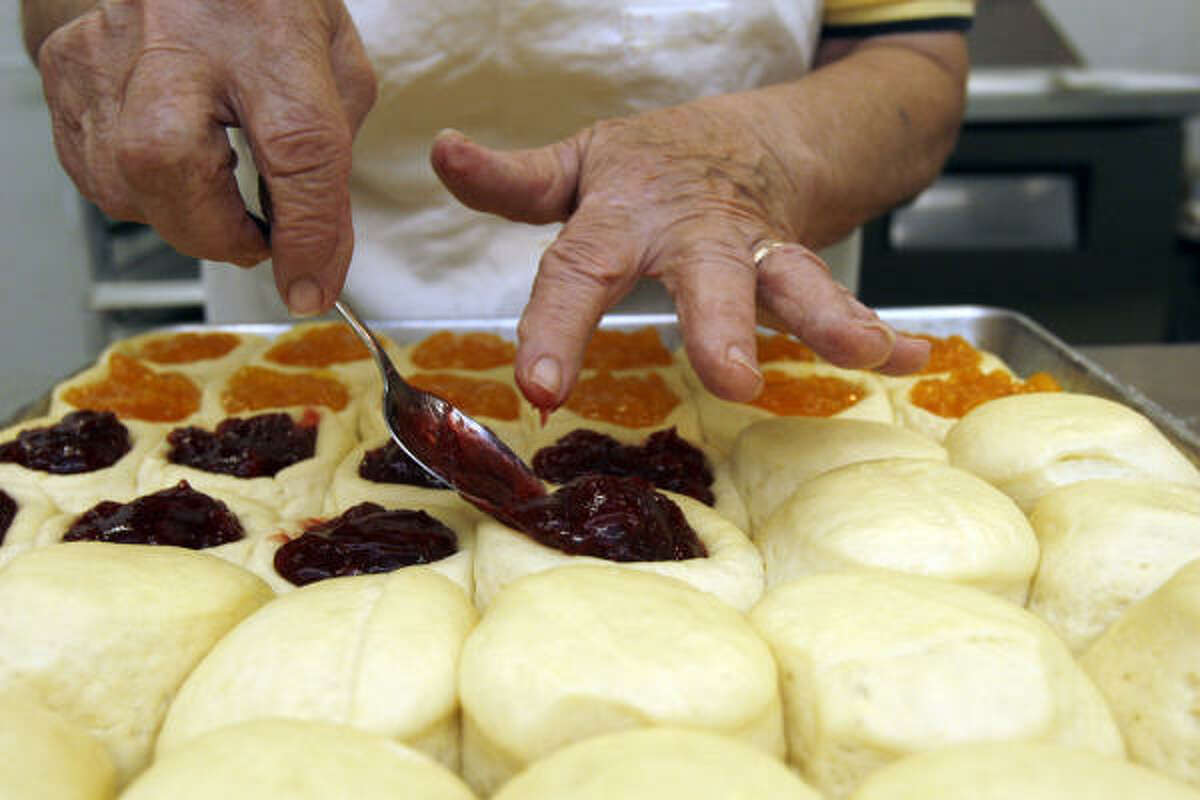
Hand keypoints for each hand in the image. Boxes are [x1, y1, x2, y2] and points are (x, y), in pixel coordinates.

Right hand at [35, 0, 375, 314]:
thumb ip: (330, 168)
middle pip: (172, 170)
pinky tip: (175, 167)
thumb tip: (313, 259)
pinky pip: (95, 174)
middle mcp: (176, 42)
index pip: (298, 151)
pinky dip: (141, 194)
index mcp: (268, 37)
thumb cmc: (270, 3)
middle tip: (257, 239)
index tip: (309, 285)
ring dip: (183, 217)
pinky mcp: (68, 72)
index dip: (306, 235)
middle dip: (219, 235)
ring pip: (125, 186)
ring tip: (218, 189)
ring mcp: (109, 54)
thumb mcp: (337, 72)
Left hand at [430, 103, 929, 409]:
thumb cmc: (648, 168)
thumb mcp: (578, 166)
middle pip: (705, 272)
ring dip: (828, 317)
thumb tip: (443, 155)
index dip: (558, 326)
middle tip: (731, 377)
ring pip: (790, 276)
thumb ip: (514, 179)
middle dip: (720, 324)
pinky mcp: (796, 259)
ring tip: (864, 353)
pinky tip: (911, 359)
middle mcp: (692, 230)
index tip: (543, 388)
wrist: (748, 136)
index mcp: (622, 212)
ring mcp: (753, 245)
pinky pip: (836, 291)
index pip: (580, 269)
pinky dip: (877, 325)